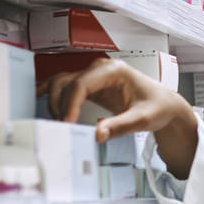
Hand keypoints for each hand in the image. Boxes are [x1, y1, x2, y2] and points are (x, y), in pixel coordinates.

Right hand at [38, 57, 198, 177]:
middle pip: (67, 82)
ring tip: (59, 122)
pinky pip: (67, 86)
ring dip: (55, 100)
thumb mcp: (143, 119)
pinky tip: (38, 97)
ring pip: (63, 83)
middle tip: (62, 127)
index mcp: (113, 71)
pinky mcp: (92, 86)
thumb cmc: (157, 107)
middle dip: (60, 104)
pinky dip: (52, 92)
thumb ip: (120, 126)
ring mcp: (94, 76)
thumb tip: (98, 133)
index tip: (67, 123)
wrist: (164, 105)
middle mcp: (100, 69)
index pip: (82, 84)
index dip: (70, 104)